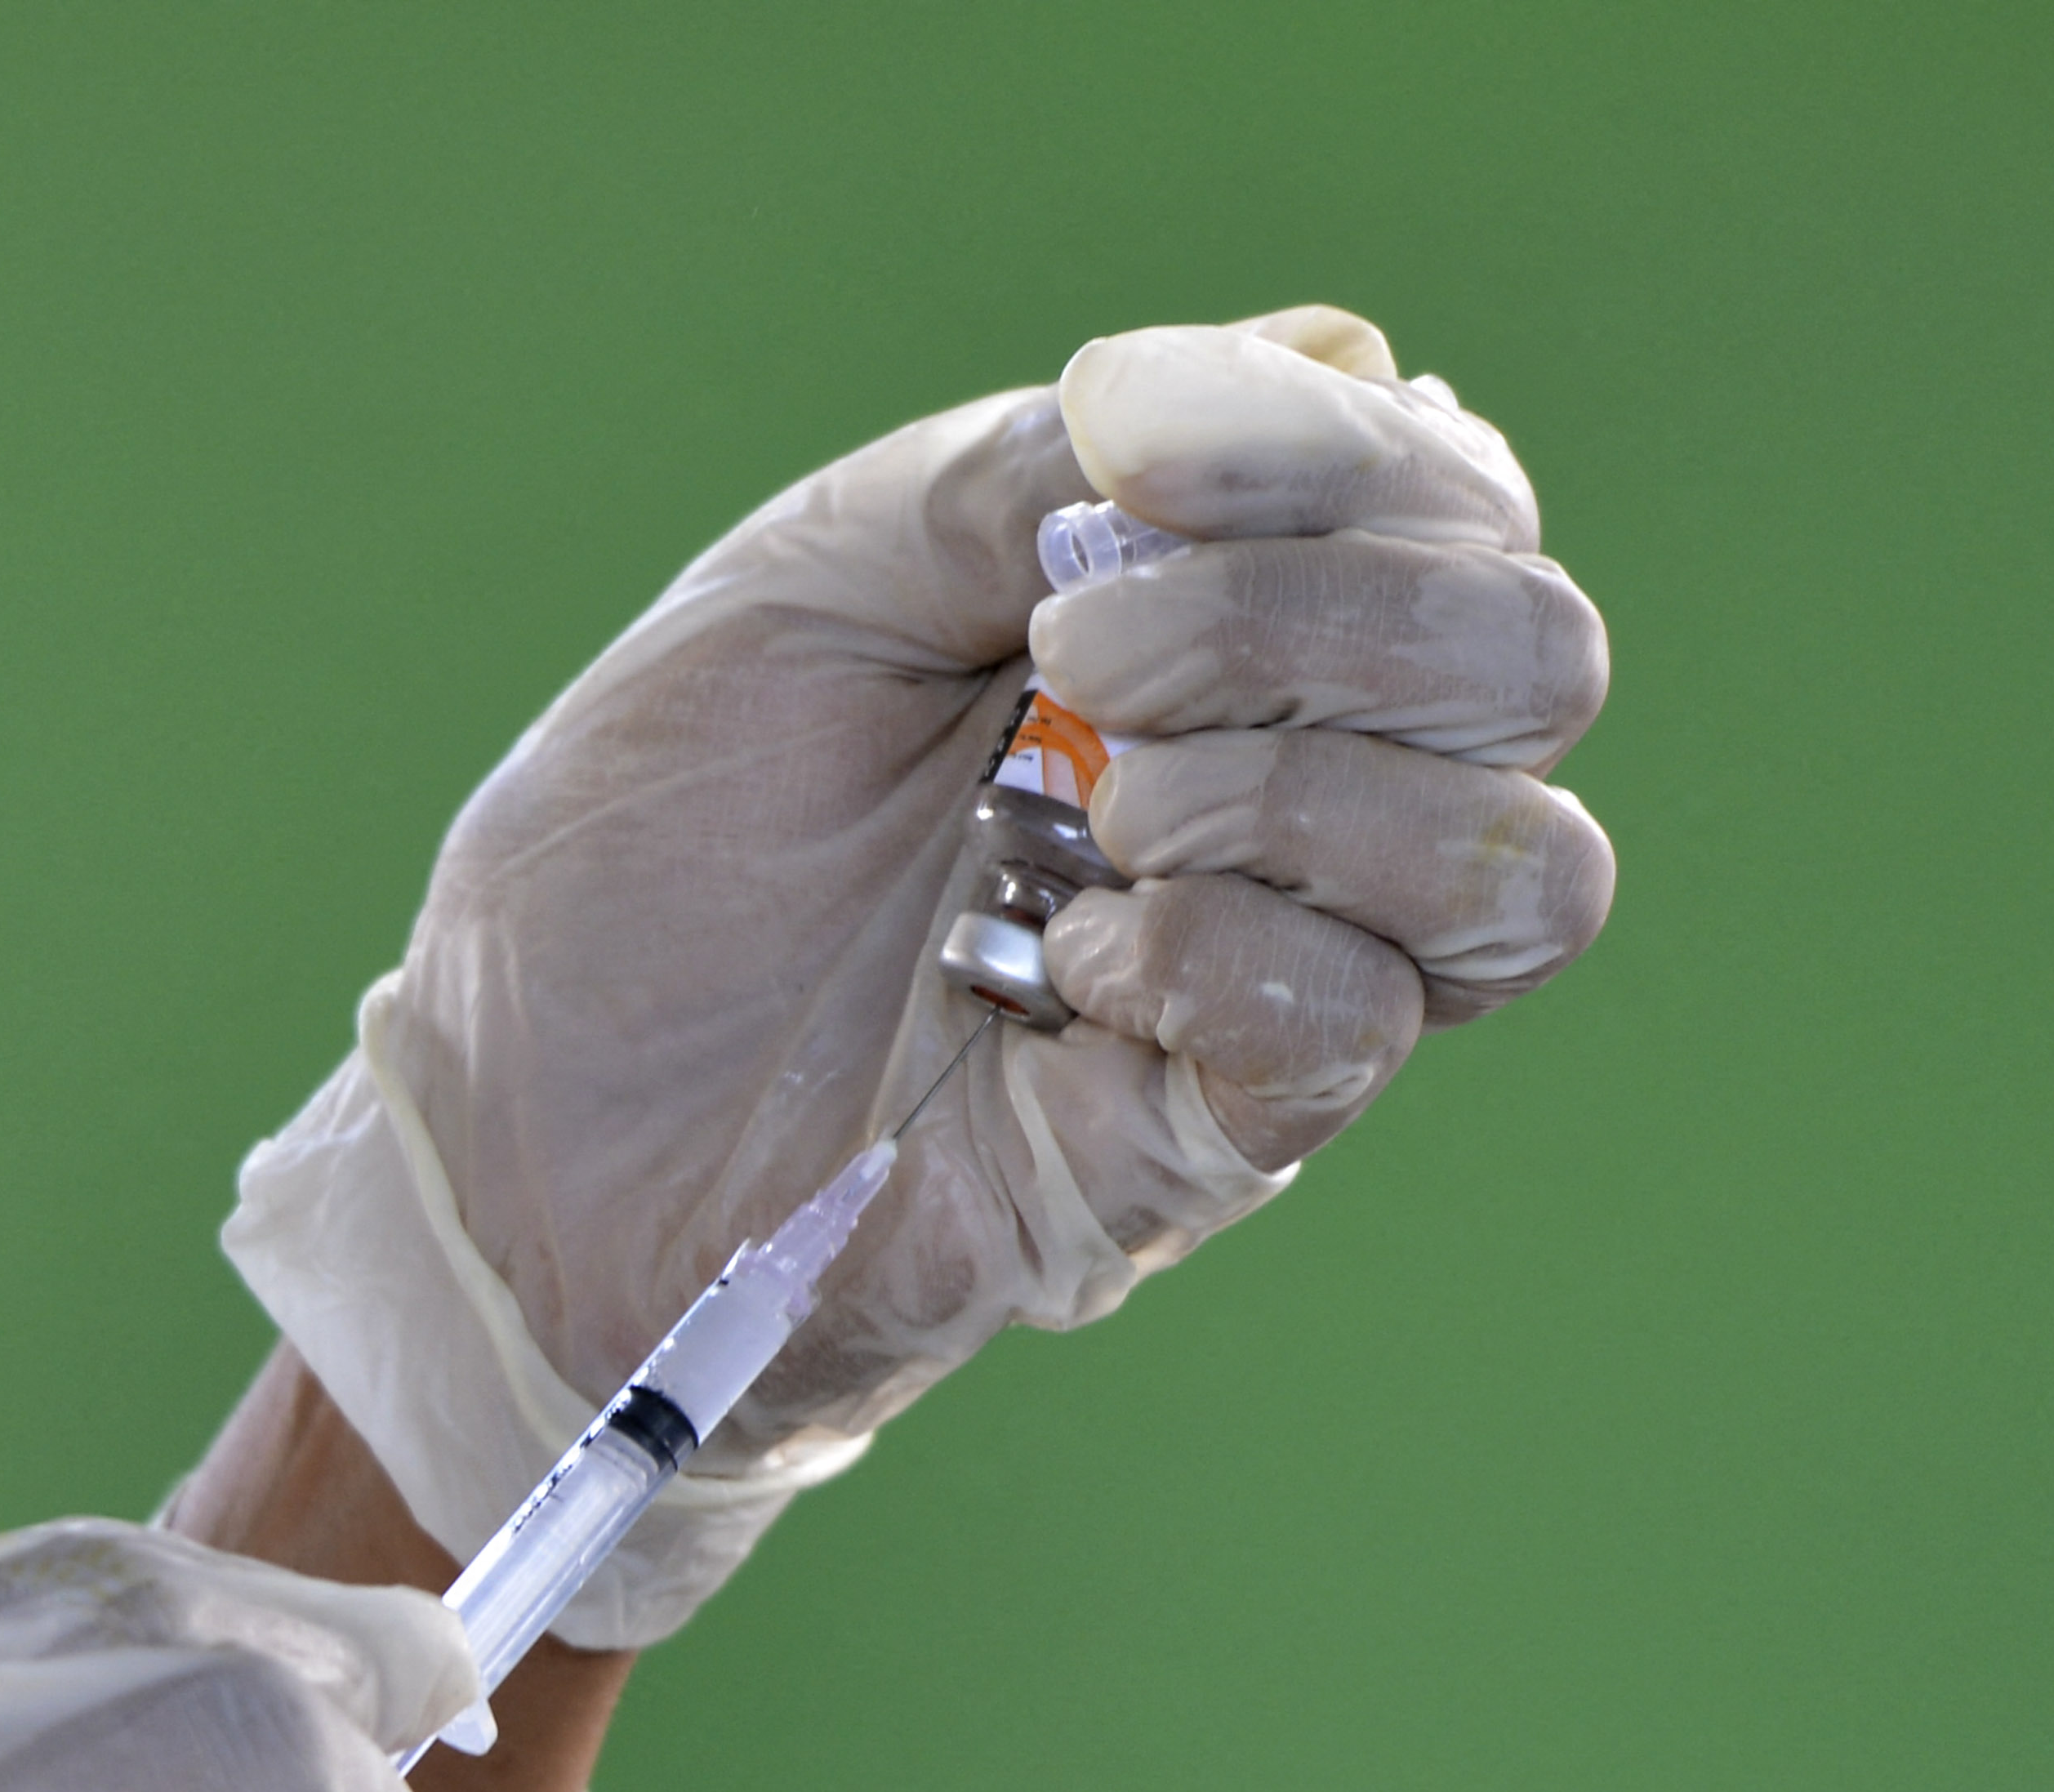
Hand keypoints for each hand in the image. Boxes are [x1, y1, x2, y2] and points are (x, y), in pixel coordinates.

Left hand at [229, 306, 1612, 1644]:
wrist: (517, 1123)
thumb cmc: (649, 860)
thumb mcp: (799, 590)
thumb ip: (1022, 473)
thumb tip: (1303, 377)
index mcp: (1210, 629)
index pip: (1449, 499)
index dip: (1334, 443)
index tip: (1121, 438)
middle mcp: (1282, 796)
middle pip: (1536, 662)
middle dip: (1330, 615)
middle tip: (1080, 653)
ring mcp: (1260, 984)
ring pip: (1517, 870)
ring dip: (1306, 790)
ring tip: (1089, 807)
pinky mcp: (1194, 1151)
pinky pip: (1357, 1030)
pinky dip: (1227, 957)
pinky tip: (1058, 955)